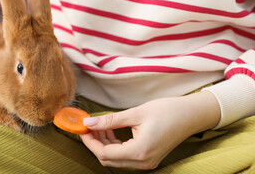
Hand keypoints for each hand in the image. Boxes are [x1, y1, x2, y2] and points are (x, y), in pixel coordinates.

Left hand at [80, 91, 220, 169]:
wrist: (191, 115)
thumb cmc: (167, 111)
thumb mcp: (135, 113)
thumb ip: (110, 120)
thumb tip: (88, 123)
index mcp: (140, 152)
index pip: (104, 154)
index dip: (90, 142)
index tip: (82, 128)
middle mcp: (143, 162)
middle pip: (108, 159)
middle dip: (95, 143)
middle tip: (89, 125)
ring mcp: (146, 162)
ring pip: (115, 158)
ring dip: (104, 143)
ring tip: (101, 125)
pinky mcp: (148, 158)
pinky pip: (125, 156)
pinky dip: (115, 144)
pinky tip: (112, 130)